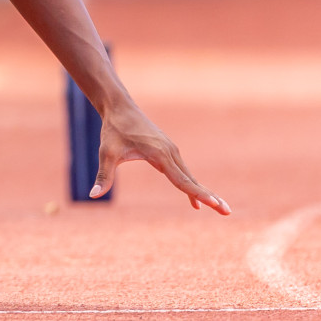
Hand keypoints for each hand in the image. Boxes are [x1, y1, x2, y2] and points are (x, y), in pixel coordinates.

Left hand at [93, 103, 230, 214]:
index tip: (215, 205)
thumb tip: (93, 195)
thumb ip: (103, 175)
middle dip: (210, 197)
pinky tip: (195, 199)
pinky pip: (182, 172)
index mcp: (160, 155)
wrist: (119, 108)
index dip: (198, 195)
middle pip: (192, 180)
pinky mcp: (168, 150)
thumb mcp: (106, 153)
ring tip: (219, 208)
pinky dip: (191, 185)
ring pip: (189, 176)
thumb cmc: (113, 130)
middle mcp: (171, 153)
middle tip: (228, 213)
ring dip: (203, 192)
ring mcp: (171, 151)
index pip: (183, 181)